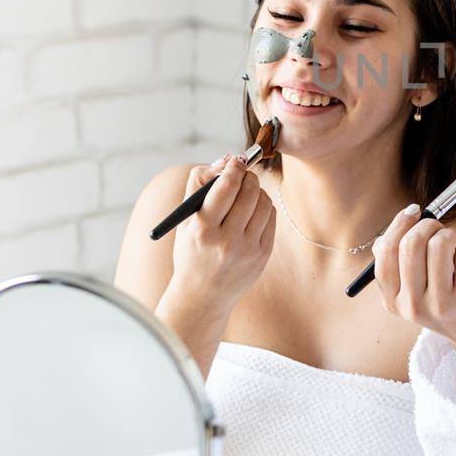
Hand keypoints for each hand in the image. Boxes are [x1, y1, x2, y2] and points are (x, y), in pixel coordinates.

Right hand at [169, 154, 275, 313]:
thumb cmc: (192, 252)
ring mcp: (247, 249)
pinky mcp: (262, 255)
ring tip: (246, 194)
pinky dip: (264, 208)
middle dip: (248, 177)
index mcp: (202, 230)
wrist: (203, 295)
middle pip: (249, 191)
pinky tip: (253, 211)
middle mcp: (226, 240)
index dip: (234, 167)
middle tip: (243, 175)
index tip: (236, 160)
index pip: (225, 187)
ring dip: (257, 191)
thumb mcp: (184, 223)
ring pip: (264, 202)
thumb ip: (197, 188)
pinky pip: (270, 217)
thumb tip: (221, 161)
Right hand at [373, 207, 455, 392]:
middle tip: (439, 228)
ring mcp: (440, 302)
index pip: (384, 252)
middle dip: (428, 225)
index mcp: (393, 302)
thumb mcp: (415, 291)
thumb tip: (390, 231)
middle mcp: (412, 305)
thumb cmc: (448, 302)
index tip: (414, 212)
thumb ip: (398, 263)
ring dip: (450, 234)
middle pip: (410, 244)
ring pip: (438, 243)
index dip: (399, 225)